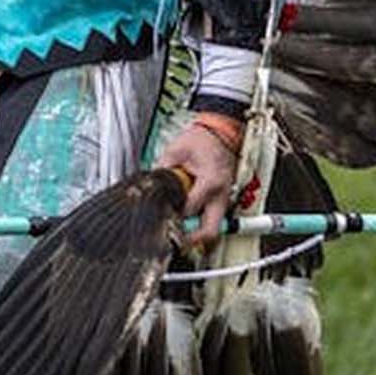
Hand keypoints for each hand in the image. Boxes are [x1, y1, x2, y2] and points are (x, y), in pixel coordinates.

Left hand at [155, 121, 238, 247]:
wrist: (221, 132)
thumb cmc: (202, 139)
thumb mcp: (175, 150)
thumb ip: (163, 170)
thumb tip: (151, 184)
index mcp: (210, 181)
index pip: (190, 209)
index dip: (173, 216)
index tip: (161, 218)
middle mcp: (221, 194)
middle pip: (211, 230)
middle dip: (193, 240)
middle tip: (175, 242)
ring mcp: (224, 199)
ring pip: (214, 228)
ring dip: (197, 234)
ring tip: (178, 231)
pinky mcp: (222, 200)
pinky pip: (213, 219)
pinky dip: (200, 224)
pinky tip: (186, 221)